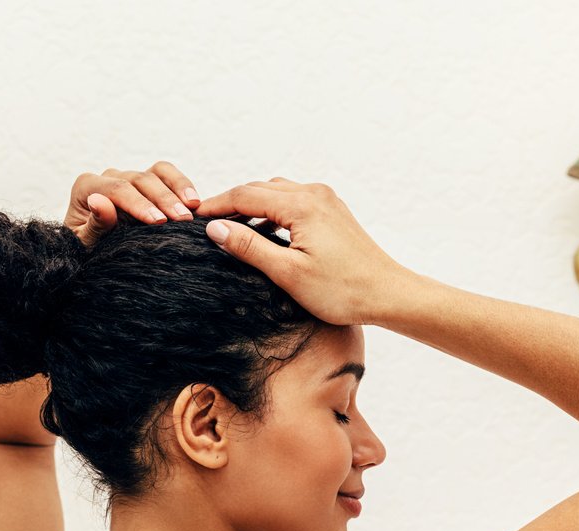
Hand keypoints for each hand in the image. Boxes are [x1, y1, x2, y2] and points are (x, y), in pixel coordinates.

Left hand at [64, 162, 202, 246]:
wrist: (98, 252)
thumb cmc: (90, 251)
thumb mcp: (87, 245)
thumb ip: (94, 225)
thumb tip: (99, 201)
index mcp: (88, 187)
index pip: (117, 190)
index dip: (140, 204)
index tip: (159, 222)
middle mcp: (109, 177)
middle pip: (139, 180)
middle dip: (163, 200)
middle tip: (182, 220)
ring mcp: (130, 177)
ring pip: (156, 173)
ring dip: (178, 190)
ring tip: (193, 210)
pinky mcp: (148, 181)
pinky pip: (166, 174)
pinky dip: (182, 185)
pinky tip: (195, 202)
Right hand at [194, 178, 406, 326]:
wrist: (387, 293)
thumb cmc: (341, 290)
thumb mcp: (288, 273)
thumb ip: (249, 247)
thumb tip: (215, 228)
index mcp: (301, 205)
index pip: (245, 194)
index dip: (216, 206)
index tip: (192, 219)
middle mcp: (314, 193)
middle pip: (259, 188)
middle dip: (231, 203)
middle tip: (206, 224)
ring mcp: (326, 200)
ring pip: (276, 193)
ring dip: (251, 205)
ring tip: (230, 228)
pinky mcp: (332, 211)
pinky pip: (292, 201)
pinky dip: (272, 210)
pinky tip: (263, 231)